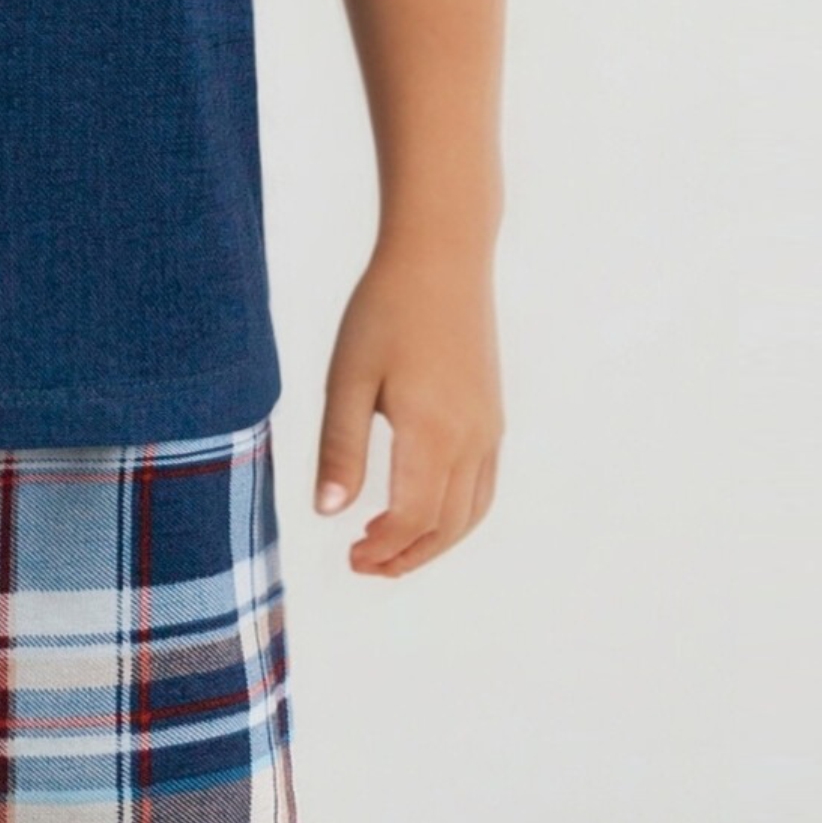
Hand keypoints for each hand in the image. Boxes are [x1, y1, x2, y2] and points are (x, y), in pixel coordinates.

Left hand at [314, 238, 502, 574]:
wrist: (441, 258)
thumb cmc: (386, 309)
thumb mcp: (349, 377)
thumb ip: (340, 447)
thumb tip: (328, 512)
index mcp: (432, 434)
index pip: (413, 519)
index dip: (383, 548)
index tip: (350, 555)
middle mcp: (472, 440)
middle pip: (448, 527)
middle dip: (407, 556)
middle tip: (364, 564)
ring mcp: (489, 428)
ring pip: (472, 511)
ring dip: (435, 541)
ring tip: (393, 549)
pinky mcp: (493, 414)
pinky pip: (484, 484)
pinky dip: (458, 514)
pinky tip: (427, 507)